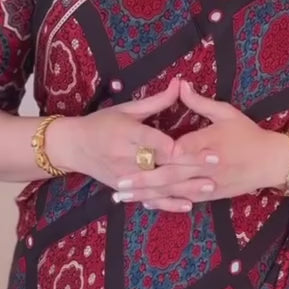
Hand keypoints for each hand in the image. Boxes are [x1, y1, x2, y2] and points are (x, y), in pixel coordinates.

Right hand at [50, 78, 215, 194]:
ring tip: (209, 185)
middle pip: (160, 163)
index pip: (150, 140)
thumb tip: (180, 83)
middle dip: (189, 164)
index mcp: (125, 132)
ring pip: (158, 185)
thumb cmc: (101, 123)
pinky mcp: (125, 189)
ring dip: (185, 186)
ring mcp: (125, 176)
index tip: (194, 144)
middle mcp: (125, 156)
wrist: (73, 147)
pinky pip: (149, 198)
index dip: (171, 144)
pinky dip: (168, 204)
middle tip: (216, 160)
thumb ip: (156, 101)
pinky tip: (188, 205)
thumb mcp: (126, 108)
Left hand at [116, 79, 288, 211]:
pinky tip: (145, 203)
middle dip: (143, 180)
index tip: (136, 153)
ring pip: (173, 192)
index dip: (159, 152)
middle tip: (119, 183)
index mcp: (208, 143)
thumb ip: (200, 102)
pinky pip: (183, 200)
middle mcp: (206, 167)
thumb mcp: (226, 113)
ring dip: (148, 195)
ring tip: (124, 197)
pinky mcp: (210, 195)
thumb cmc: (248, 134)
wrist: (271, 162)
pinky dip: (164, 202)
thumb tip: (180, 85)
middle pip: (171, 175)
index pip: (181, 149)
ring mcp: (207, 184)